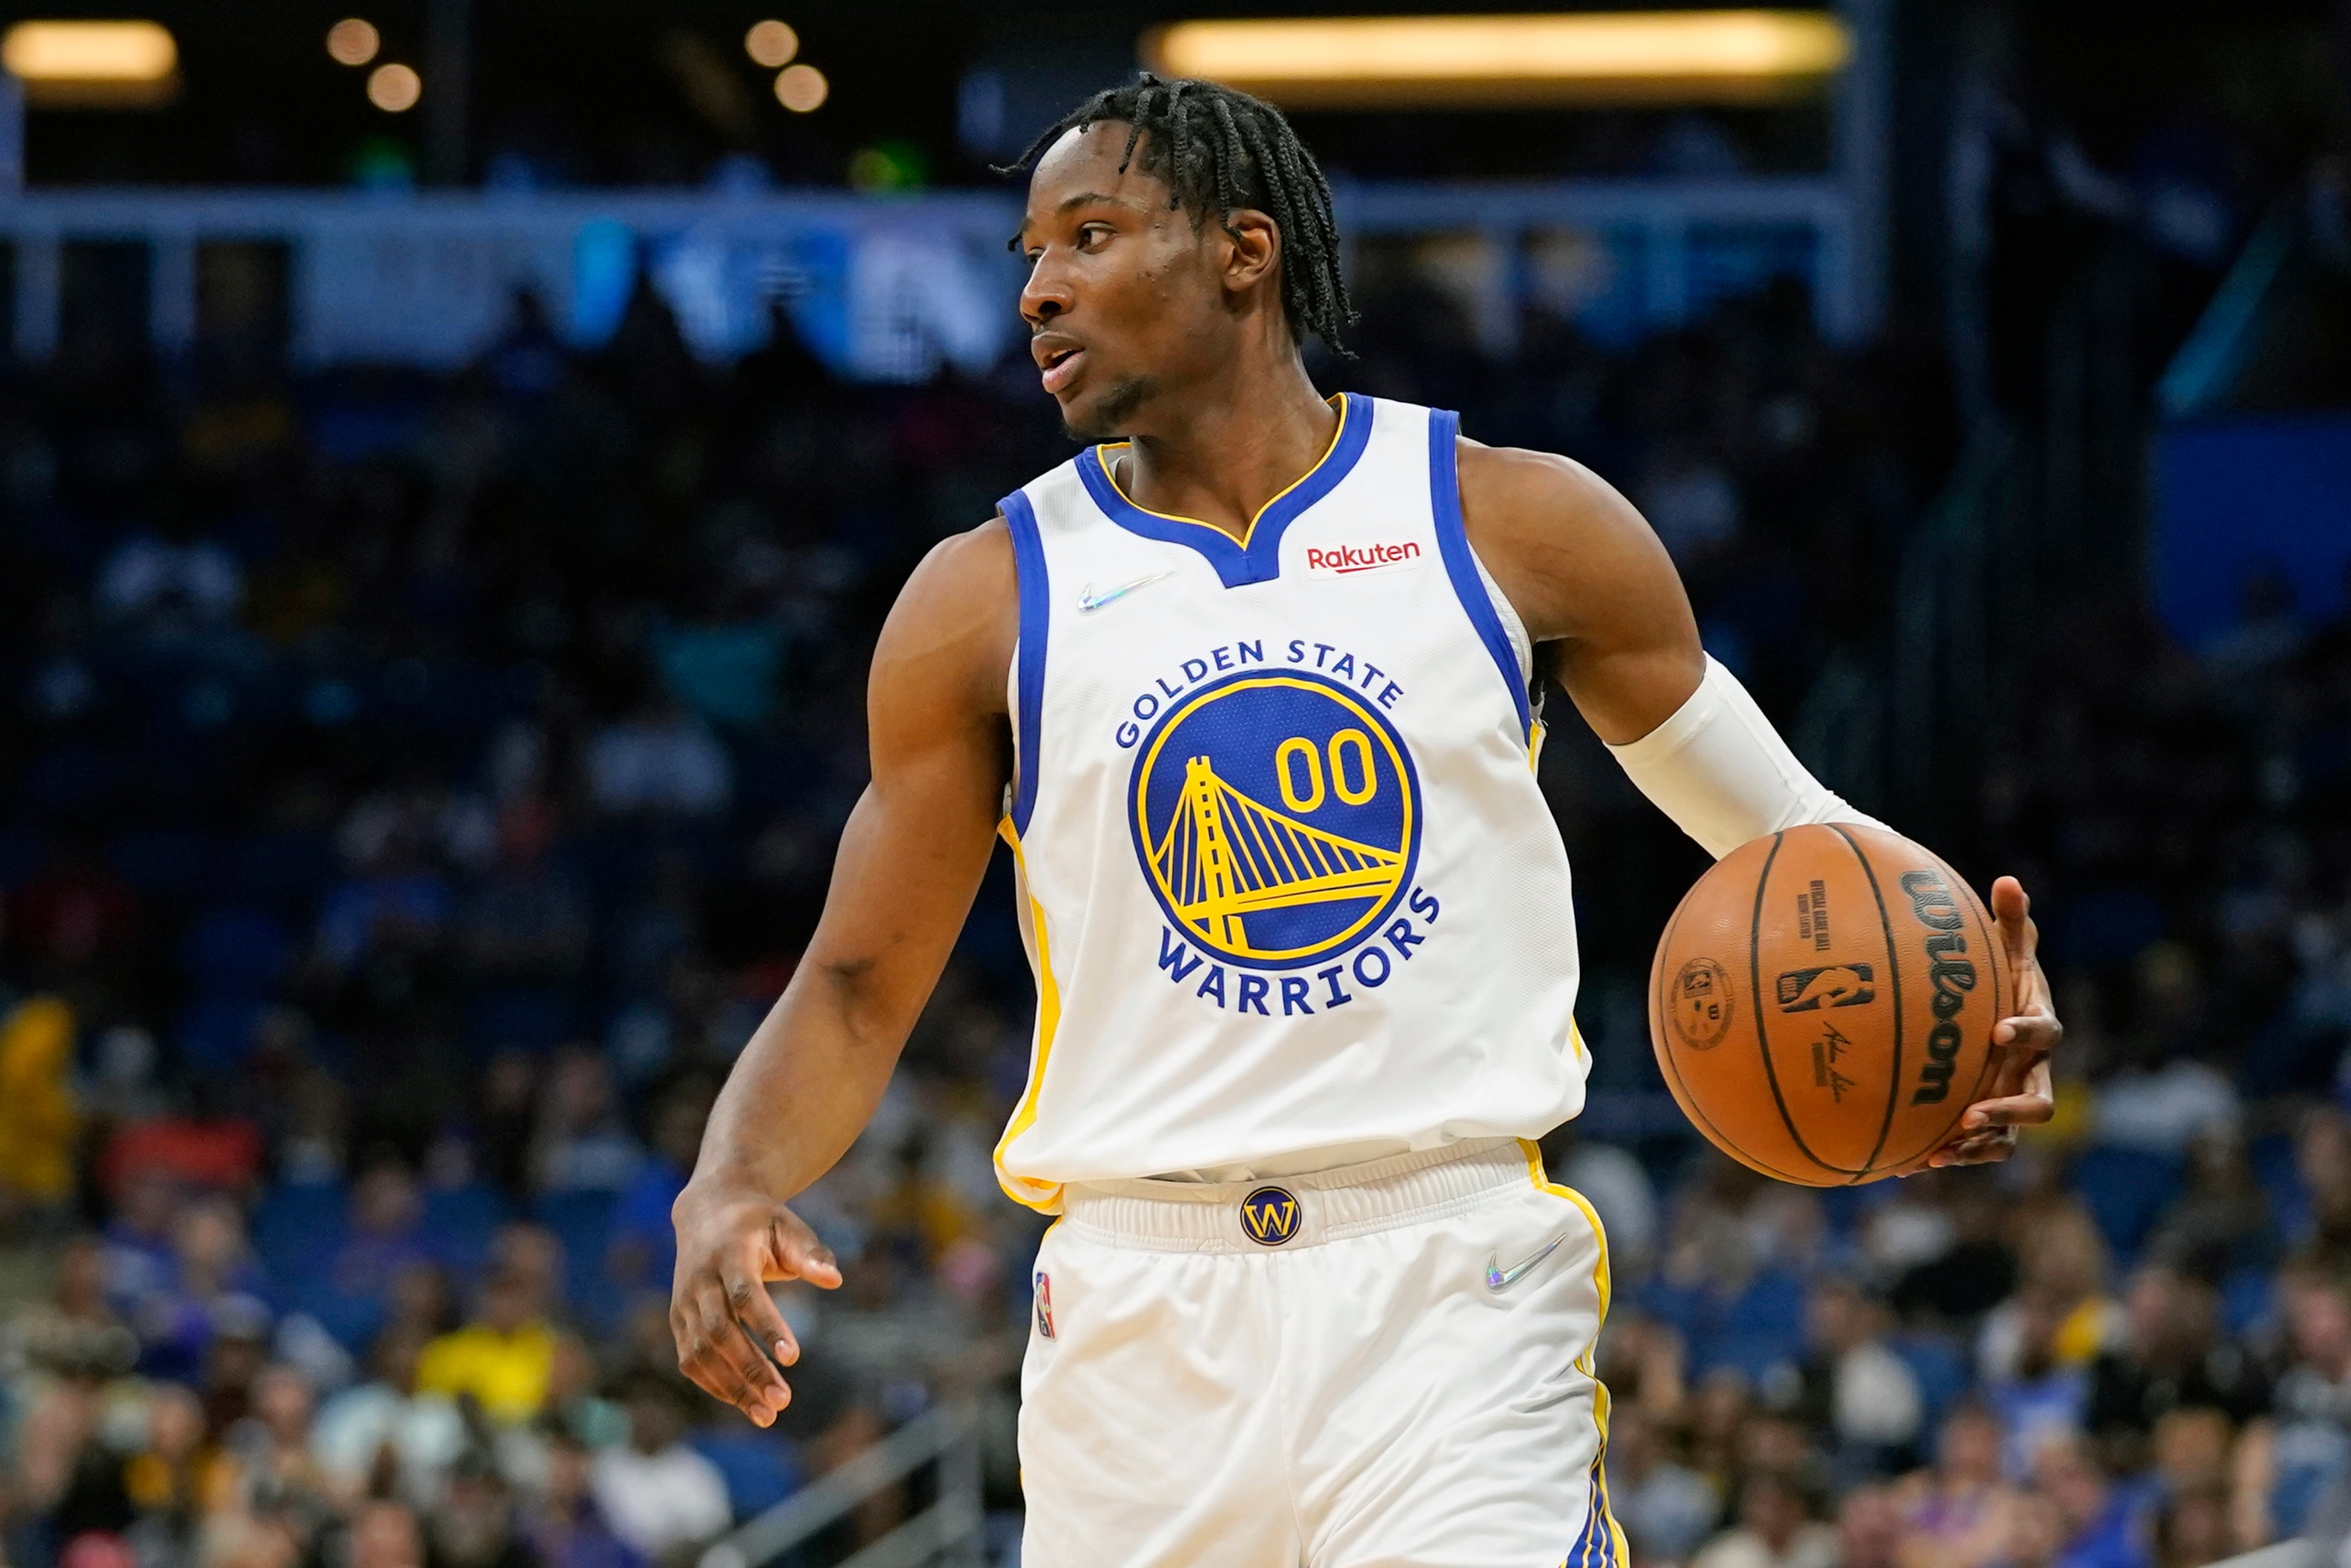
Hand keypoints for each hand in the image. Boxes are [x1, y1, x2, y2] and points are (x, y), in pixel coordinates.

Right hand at [670, 1175, 841, 1427]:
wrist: (707, 1211)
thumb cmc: (759, 1222)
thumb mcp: (788, 1226)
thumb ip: (810, 1253)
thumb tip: (834, 1280)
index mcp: (728, 1253)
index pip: (744, 1295)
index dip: (766, 1326)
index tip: (793, 1358)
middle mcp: (700, 1280)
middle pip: (720, 1332)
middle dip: (750, 1369)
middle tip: (783, 1401)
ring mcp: (684, 1302)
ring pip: (701, 1353)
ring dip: (733, 1386)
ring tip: (768, 1414)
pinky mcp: (679, 1320)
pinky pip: (690, 1360)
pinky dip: (715, 1384)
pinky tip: (746, 1403)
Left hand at [1916, 875, 2062, 1169]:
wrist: (1991, 1019)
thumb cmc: (1999, 979)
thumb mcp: (2004, 949)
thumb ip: (2009, 921)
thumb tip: (2007, 880)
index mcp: (2037, 1028)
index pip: (2044, 1033)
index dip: (2025, 1033)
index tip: (1997, 1031)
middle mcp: (2030, 1071)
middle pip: (2038, 1103)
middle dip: (2008, 1111)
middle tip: (1971, 1113)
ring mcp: (2010, 1100)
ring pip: (2010, 1138)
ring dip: (1980, 1145)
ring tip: (1943, 1150)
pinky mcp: (1987, 1123)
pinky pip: (1977, 1149)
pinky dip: (1951, 1156)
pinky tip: (1912, 1163)